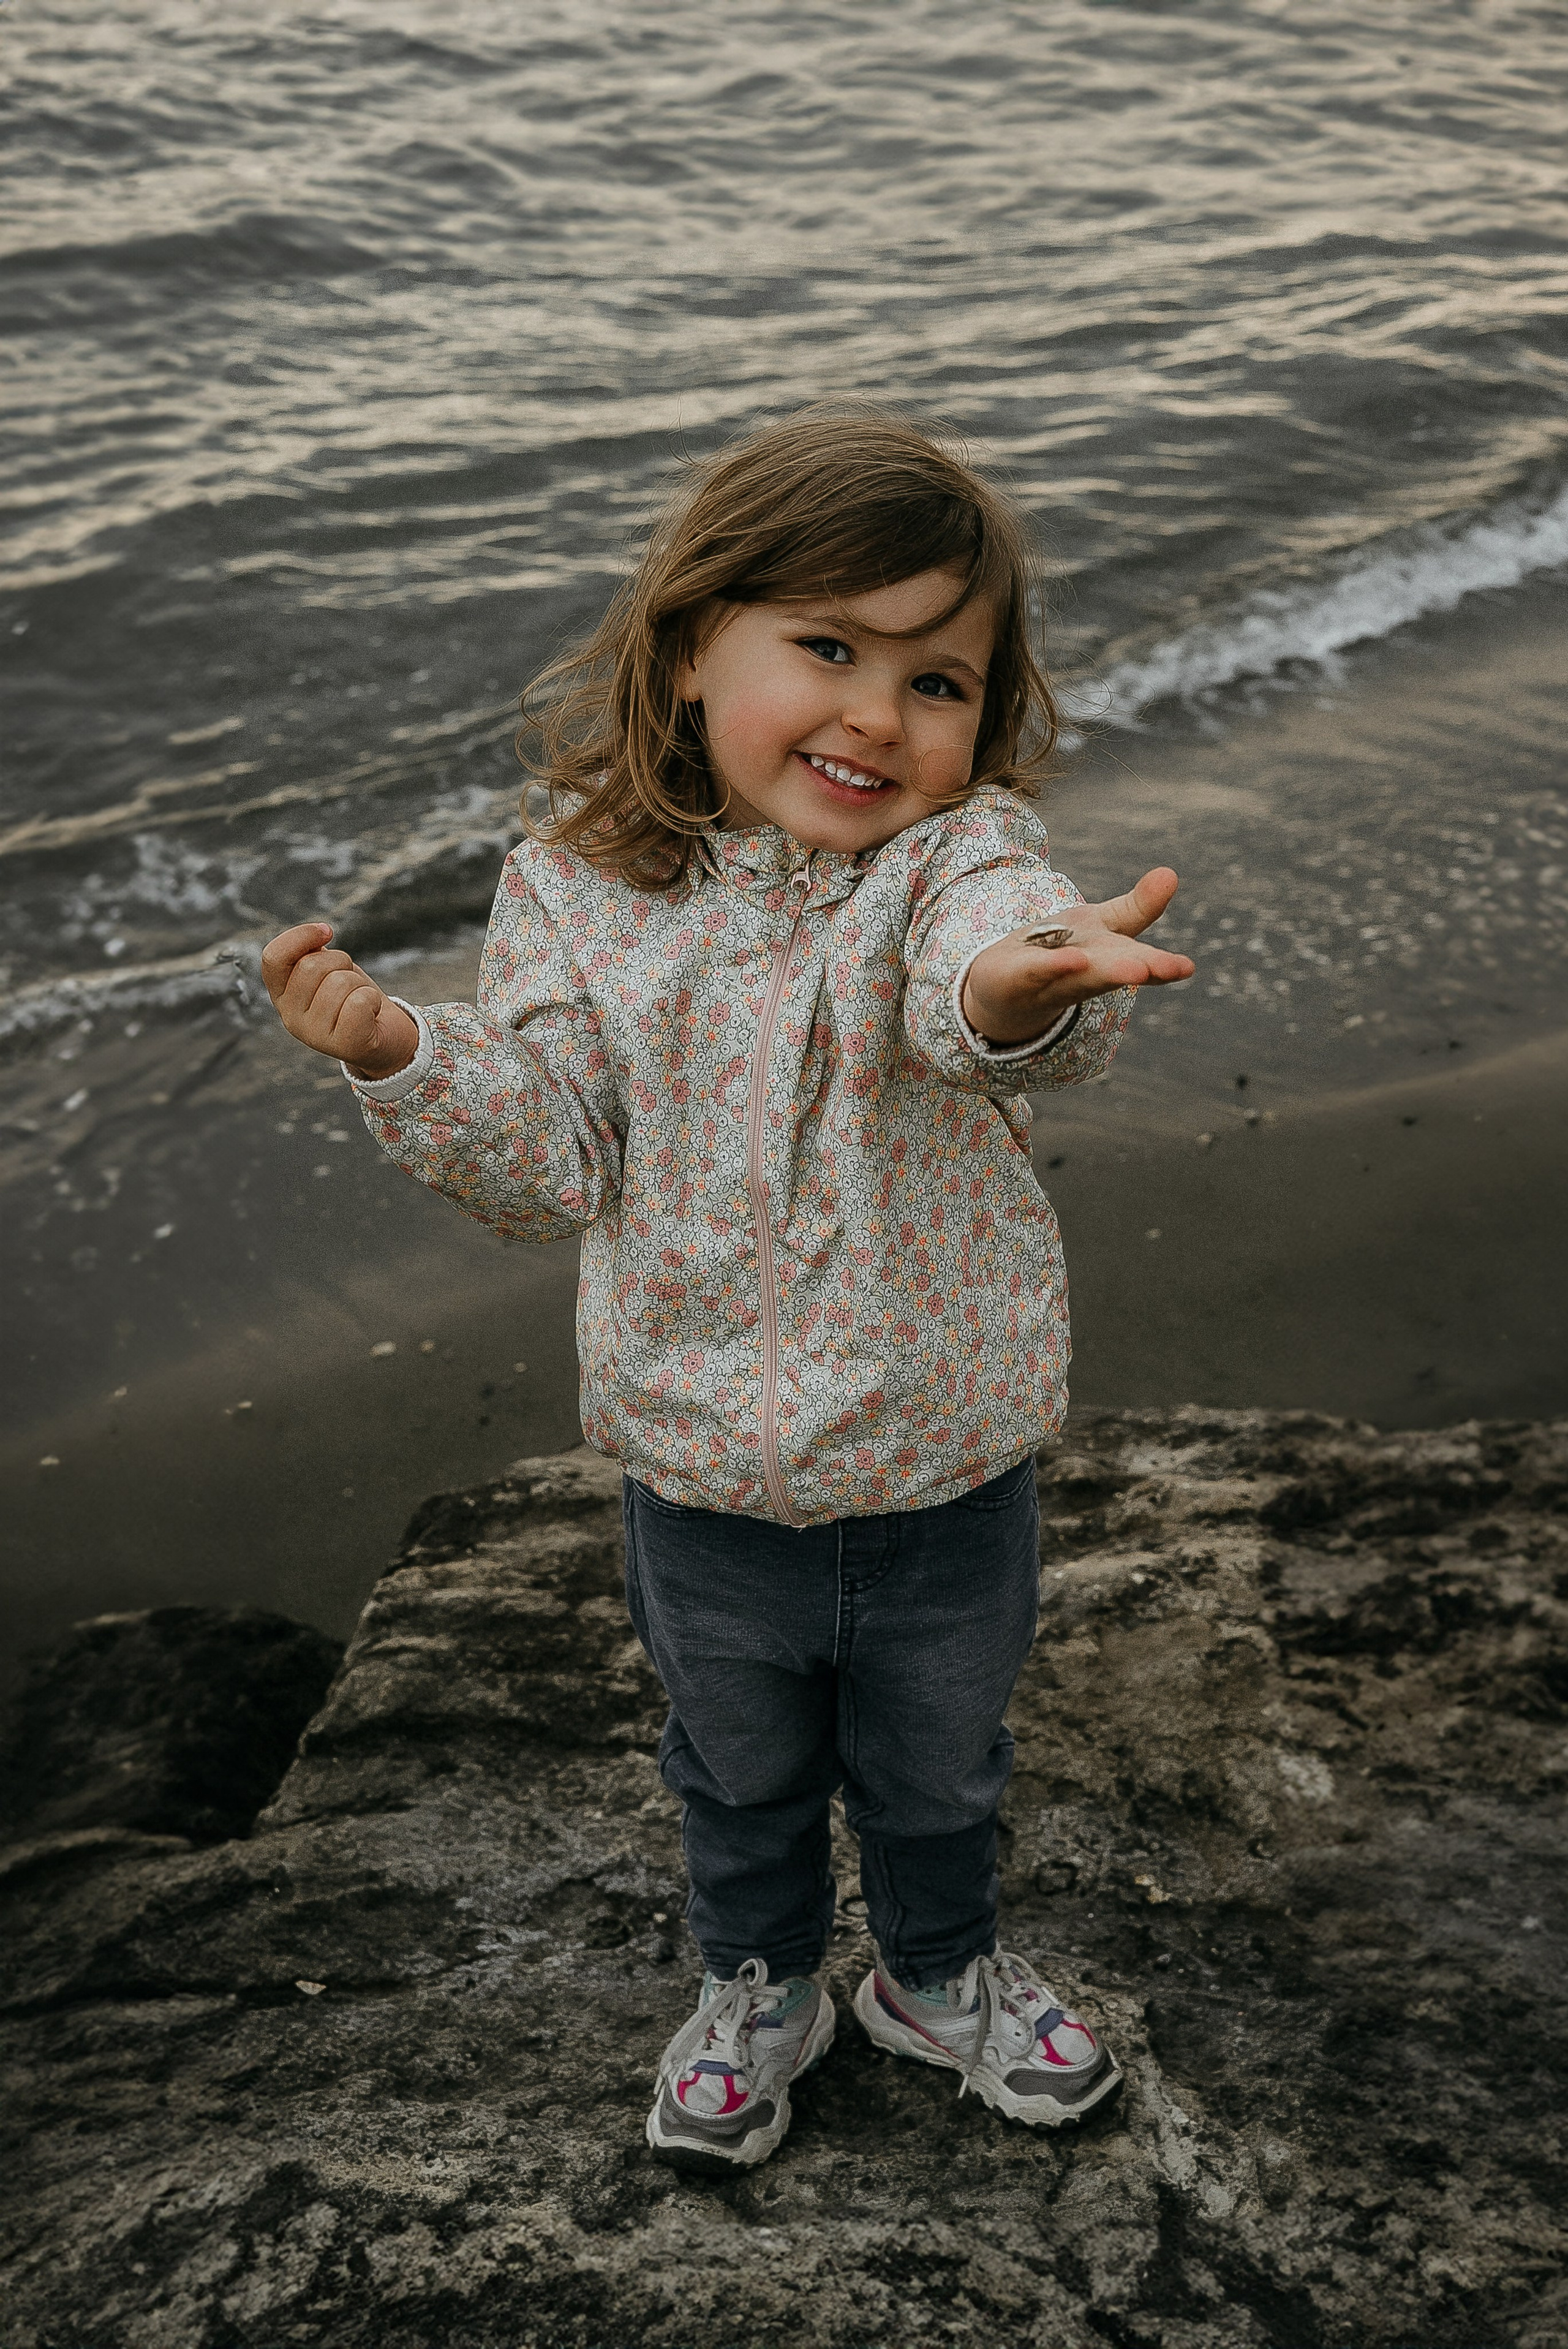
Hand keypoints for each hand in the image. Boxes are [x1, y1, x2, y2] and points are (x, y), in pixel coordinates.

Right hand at [261, 922, 419, 1081]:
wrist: (384, 1037)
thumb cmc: (352, 997)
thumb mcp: (327, 971)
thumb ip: (312, 953)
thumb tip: (319, 932)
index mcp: (282, 996)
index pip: (273, 958)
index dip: (300, 936)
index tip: (327, 932)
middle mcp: (291, 1018)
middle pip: (311, 966)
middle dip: (340, 961)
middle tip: (350, 980)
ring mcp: (315, 1035)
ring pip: (339, 982)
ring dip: (359, 983)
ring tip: (359, 999)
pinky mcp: (344, 1045)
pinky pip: (359, 1002)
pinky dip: (373, 998)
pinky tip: (371, 1012)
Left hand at [960, 868, 1193, 1045]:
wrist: (1003, 986)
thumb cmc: (1061, 952)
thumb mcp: (1101, 925)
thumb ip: (1137, 907)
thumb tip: (1171, 873)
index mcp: (1106, 960)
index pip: (1136, 963)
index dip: (1160, 966)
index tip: (1186, 968)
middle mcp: (1081, 976)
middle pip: (1106, 972)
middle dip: (1129, 971)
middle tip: (1150, 970)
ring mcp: (1047, 981)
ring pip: (1074, 978)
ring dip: (1096, 972)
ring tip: (1128, 970)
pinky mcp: (1013, 978)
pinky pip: (1032, 971)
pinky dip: (1049, 967)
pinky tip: (1071, 959)